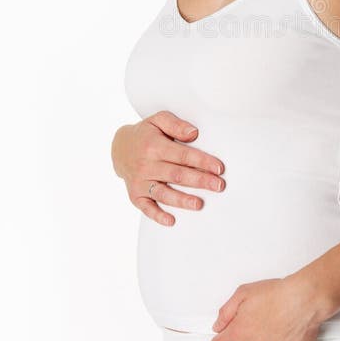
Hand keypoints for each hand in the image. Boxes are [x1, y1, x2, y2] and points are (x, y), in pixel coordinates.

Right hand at [110, 111, 225, 225]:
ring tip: (199, 204)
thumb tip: (194, 133)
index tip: (219, 168)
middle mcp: (146, 165)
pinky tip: (171, 220)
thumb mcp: (158, 120)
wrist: (120, 148)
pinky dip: (157, 215)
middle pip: (177, 175)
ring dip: (182, 200)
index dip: (202, 161)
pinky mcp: (135, 195)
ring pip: (163, 193)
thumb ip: (176, 124)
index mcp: (154, 146)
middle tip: (218, 186)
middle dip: (200, 181)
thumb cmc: (145, 134)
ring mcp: (140, 182)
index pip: (183, 155)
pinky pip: (146, 207)